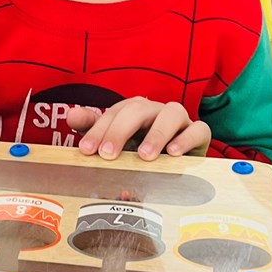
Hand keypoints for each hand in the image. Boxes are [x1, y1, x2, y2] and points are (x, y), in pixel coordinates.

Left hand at [68, 98, 210, 161]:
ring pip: (171, 113)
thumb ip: (95, 129)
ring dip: (156, 133)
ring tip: (144, 156)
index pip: (113, 113)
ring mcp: (179, 119)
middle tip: (107, 155)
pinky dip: (186, 139)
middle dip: (120, 131)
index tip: (86, 151)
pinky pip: (198, 129)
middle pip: (138, 109)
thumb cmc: (143, 150)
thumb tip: (70, 115)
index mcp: (133, 110)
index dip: (98, 130)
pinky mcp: (200, 133)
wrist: (180, 163)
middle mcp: (155, 110)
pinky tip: (173, 154)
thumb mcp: (117, 143)